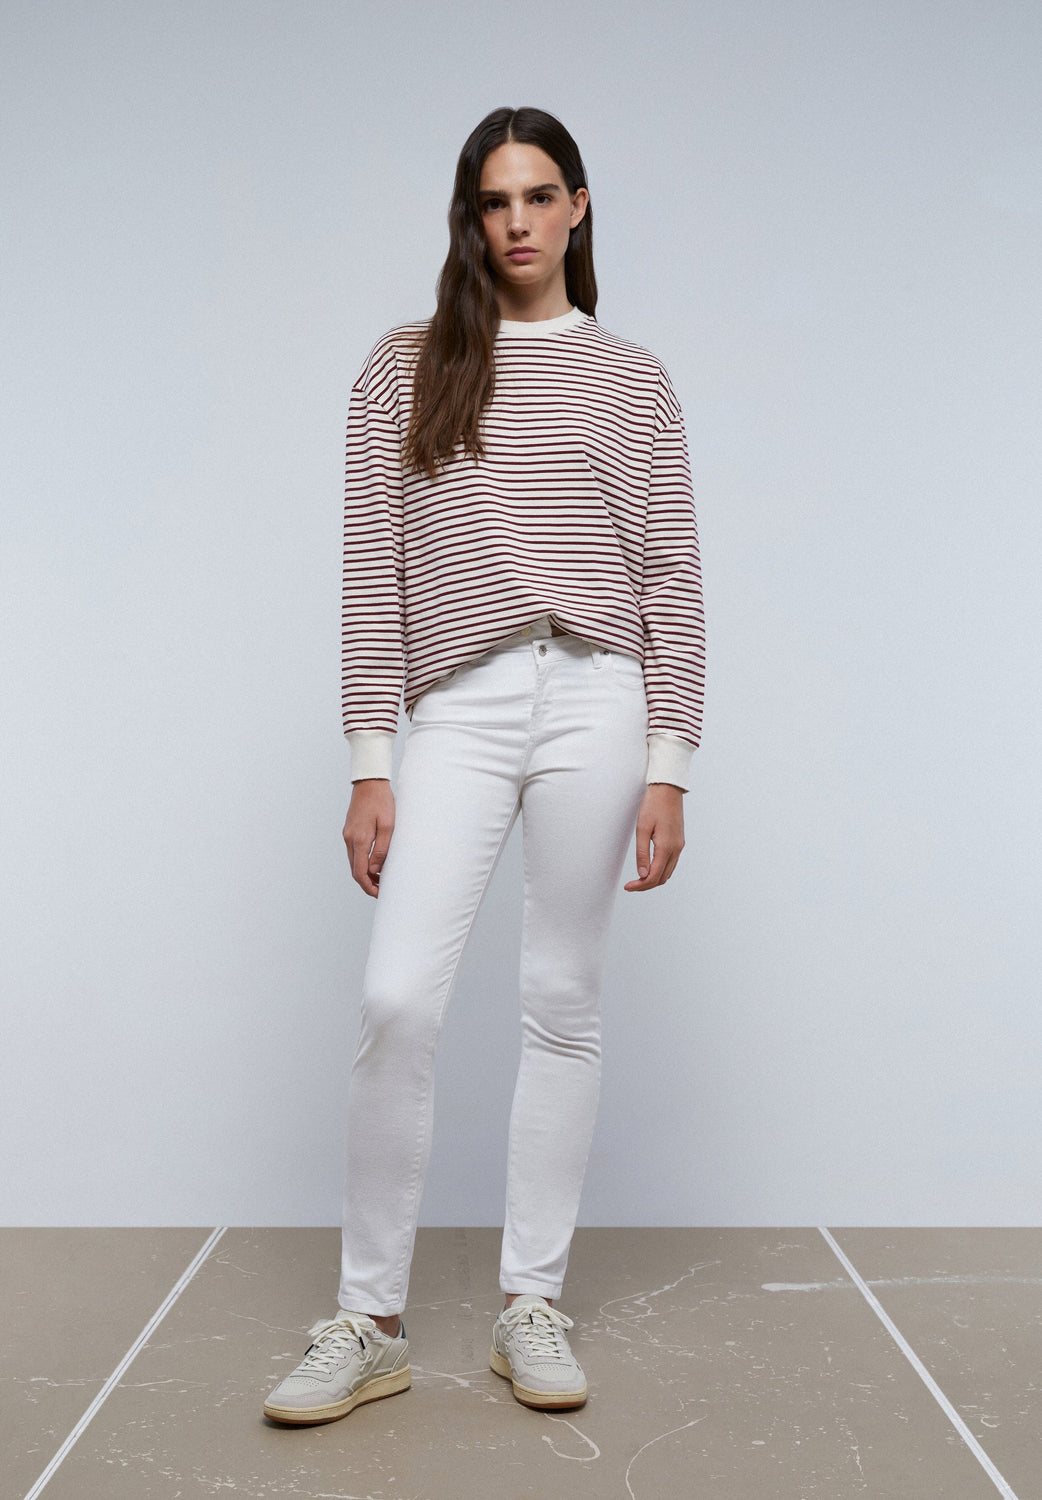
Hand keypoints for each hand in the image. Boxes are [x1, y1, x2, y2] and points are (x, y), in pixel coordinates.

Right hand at [343, 779, 395, 897]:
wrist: (369, 782)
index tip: (379, 893)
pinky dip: (362, 862)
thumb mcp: (388, 826)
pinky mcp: (349, 830)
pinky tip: (374, 862)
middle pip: (355, 870)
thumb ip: (381, 850)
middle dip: (366, 883)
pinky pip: (354, 852)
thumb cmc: (382, 802)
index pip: (359, 872)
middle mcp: (349, 839)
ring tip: (381, 878)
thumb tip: (375, 870)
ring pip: (354, 861)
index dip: (368, 886)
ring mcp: (347, 834)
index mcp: (359, 839)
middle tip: (381, 889)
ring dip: (365, 873)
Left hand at [623, 784, 684, 890]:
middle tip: (631, 885)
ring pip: (668, 872)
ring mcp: (679, 846)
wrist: (668, 790)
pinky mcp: (679, 842)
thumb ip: (642, 853)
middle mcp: (676, 849)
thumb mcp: (642, 829)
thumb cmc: (653, 805)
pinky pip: (671, 863)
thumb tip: (643, 874)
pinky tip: (650, 868)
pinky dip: (661, 870)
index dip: (640, 885)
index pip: (654, 876)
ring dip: (654, 879)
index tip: (628, 887)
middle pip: (662, 878)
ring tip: (639, 879)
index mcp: (666, 847)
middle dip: (646, 885)